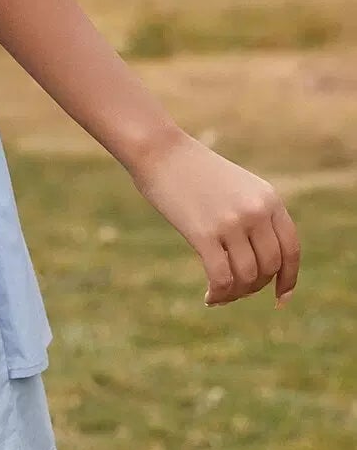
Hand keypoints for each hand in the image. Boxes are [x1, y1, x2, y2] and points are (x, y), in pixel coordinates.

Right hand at [127, 129, 300, 307]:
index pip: (291, 249)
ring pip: (247, 276)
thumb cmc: (194, 171)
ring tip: (220, 293)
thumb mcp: (237, 187)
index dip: (289, 279)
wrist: (159, 150)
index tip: (280, 298)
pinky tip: (208, 297)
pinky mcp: (204, 232)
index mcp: (269, 199)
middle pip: (269, 267)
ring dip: (235, 293)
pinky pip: (221, 277)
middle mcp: (257, 211)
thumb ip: (256, 216)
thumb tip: (264, 263)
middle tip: (236, 290)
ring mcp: (231, 222)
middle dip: (255, 286)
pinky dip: (218, 293)